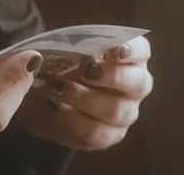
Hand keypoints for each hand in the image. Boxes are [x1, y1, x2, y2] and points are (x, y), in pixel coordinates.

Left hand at [13, 36, 152, 150]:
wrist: (44, 99)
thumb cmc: (61, 65)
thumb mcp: (61, 52)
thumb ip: (64, 48)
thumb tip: (42, 54)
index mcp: (127, 57)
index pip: (141, 51)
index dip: (133, 50)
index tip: (115, 49)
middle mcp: (133, 86)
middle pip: (139, 83)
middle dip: (113, 76)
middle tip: (86, 69)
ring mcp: (124, 113)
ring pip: (116, 110)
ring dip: (84, 98)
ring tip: (58, 87)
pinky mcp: (108, 135)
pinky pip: (97, 133)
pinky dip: (73, 119)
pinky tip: (55, 106)